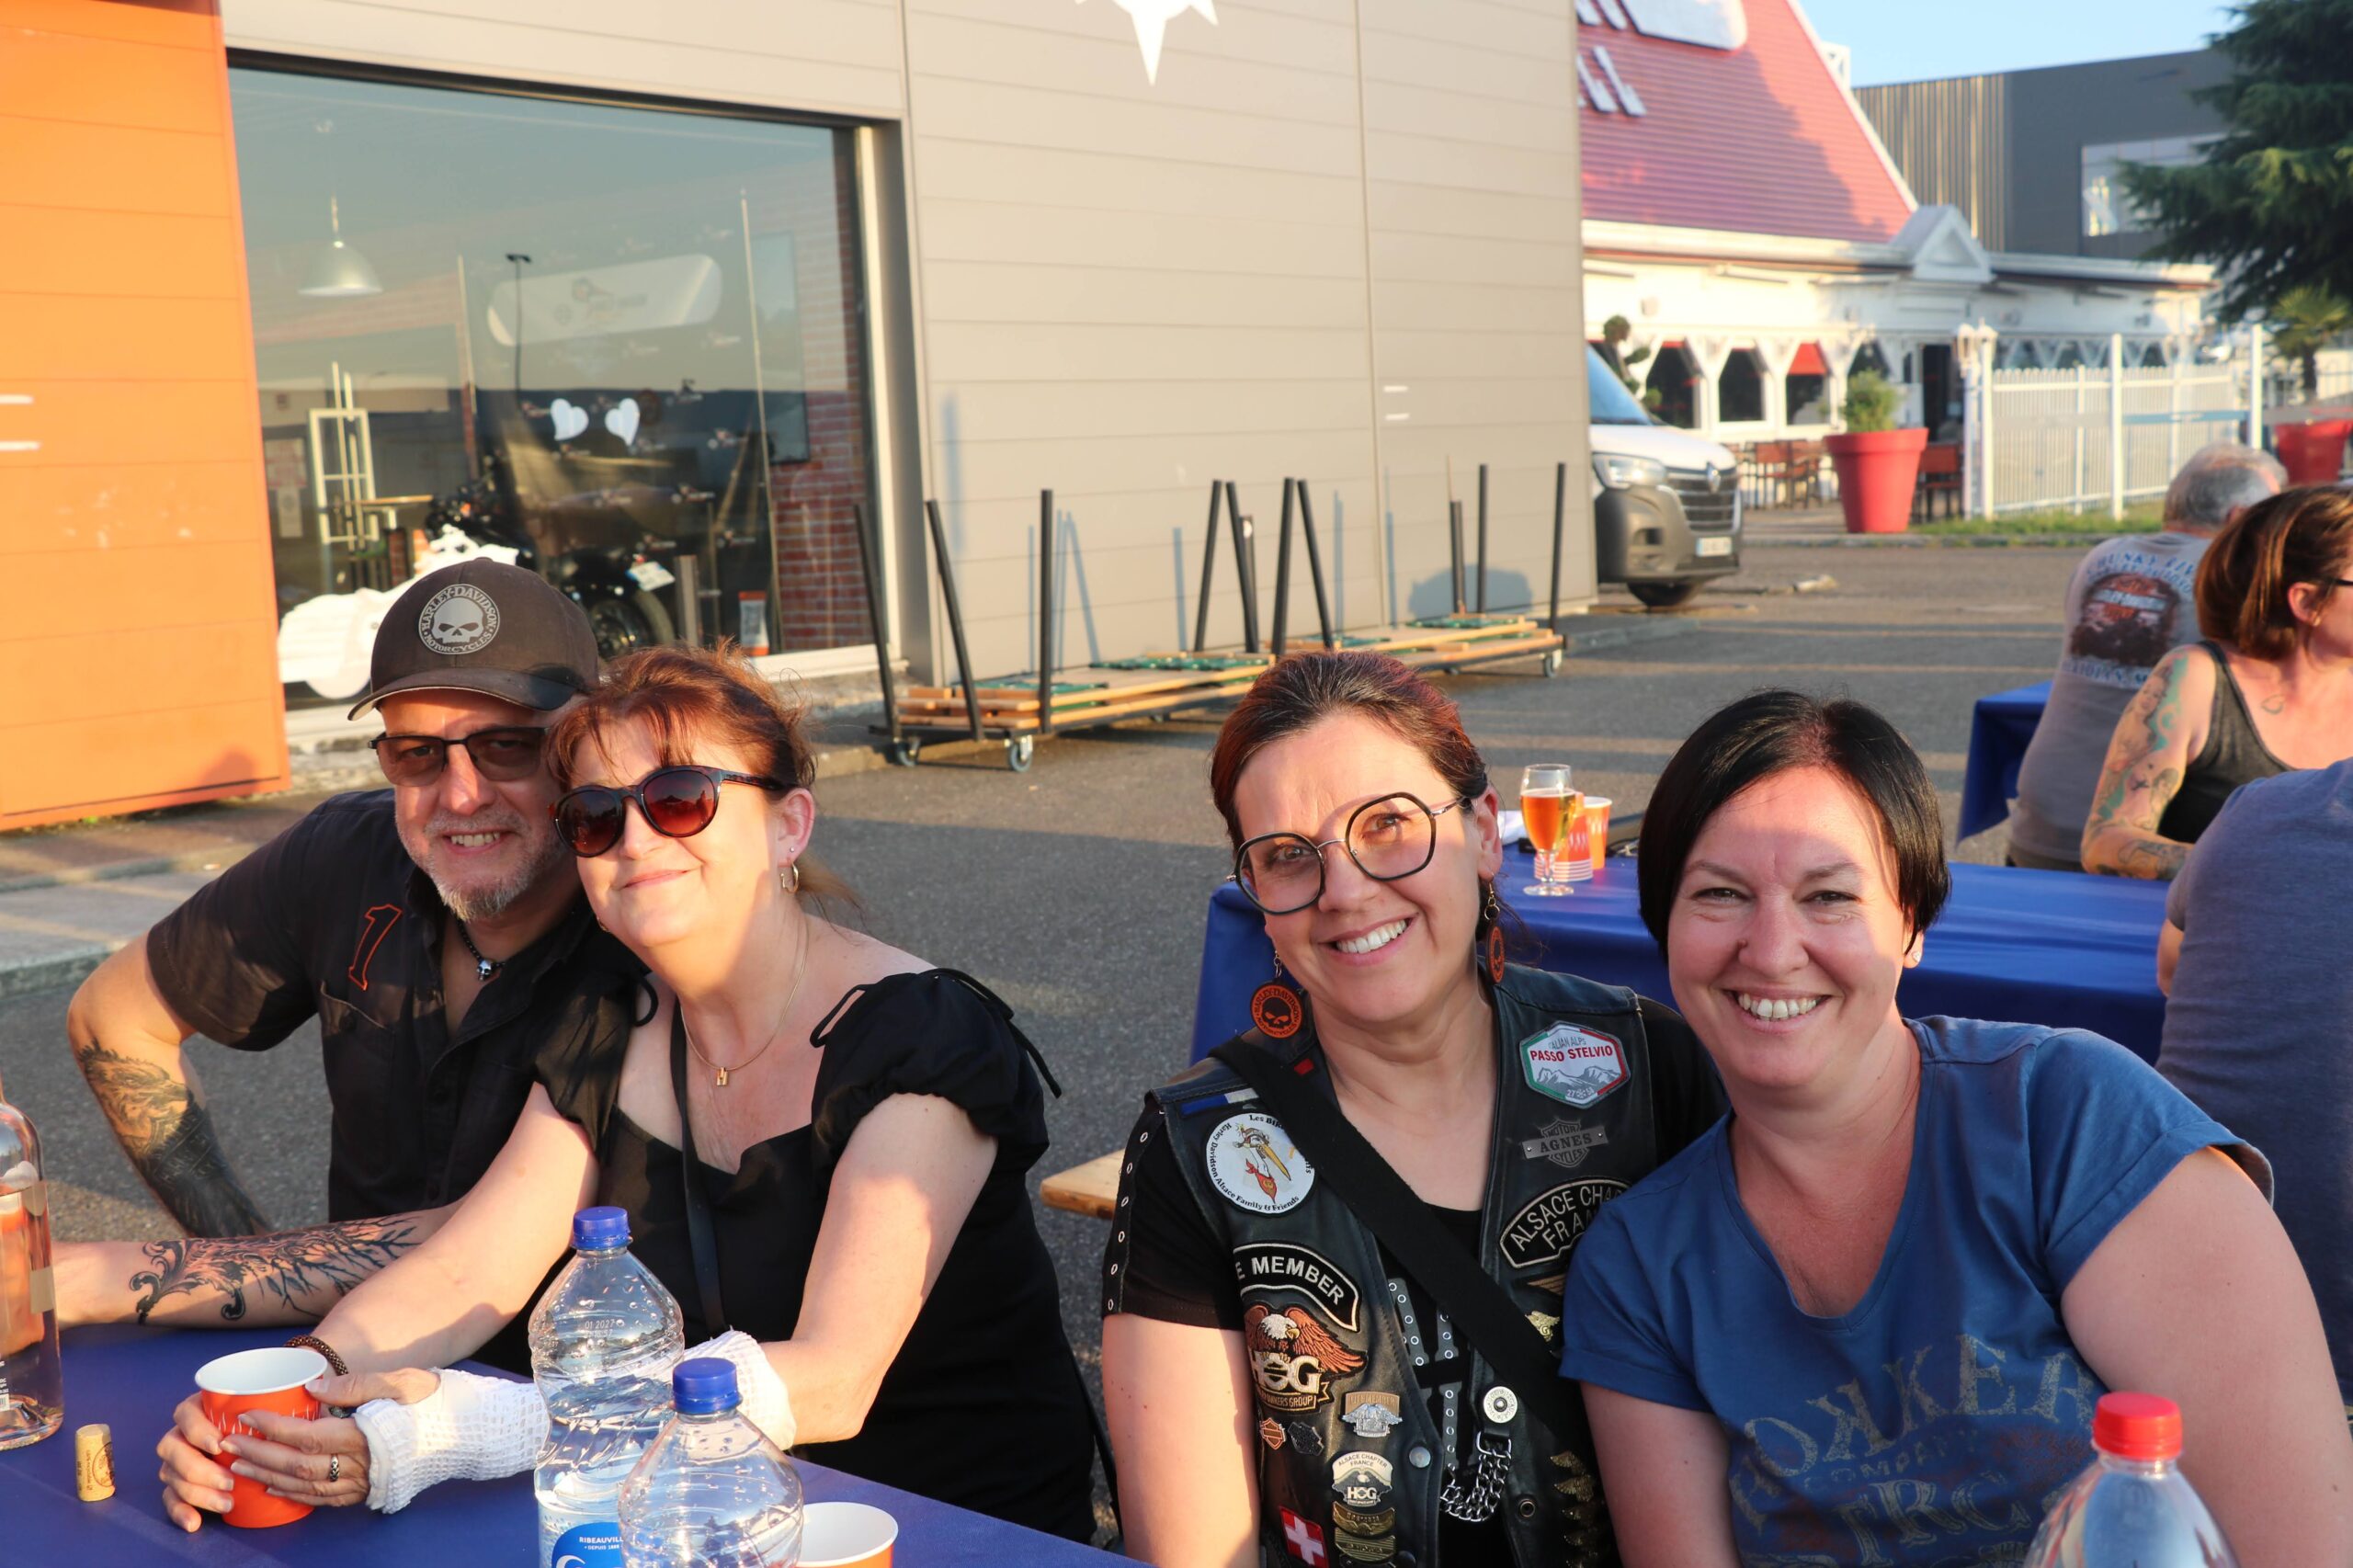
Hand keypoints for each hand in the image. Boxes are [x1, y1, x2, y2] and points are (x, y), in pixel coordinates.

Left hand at [157, 1370, 439, 1530]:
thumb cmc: (438, 1401)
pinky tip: (276, 1487)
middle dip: (258, 1455)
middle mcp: (361, 1466)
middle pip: (297, 1465)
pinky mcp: (369, 1492)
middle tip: (227, 1444)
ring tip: (240, 1466)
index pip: (305, 1435)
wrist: (471, 1433)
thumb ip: (355, 1384)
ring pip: (305, 1486)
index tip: (246, 1416)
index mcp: (365, 1436)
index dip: (272, 1427)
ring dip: (268, 1477)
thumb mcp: (402, 1380)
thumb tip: (309, 1386)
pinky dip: (295, 1495)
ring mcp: (364, 1483)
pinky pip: (323, 1498)